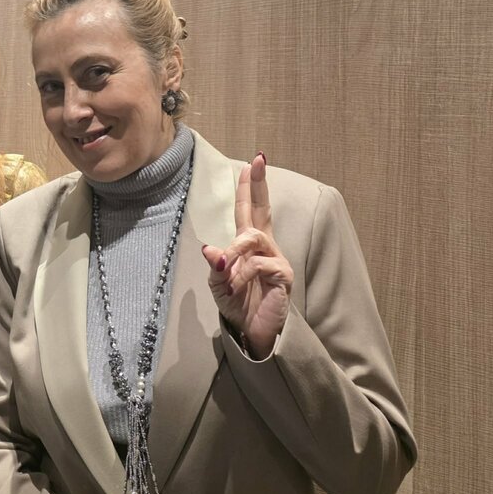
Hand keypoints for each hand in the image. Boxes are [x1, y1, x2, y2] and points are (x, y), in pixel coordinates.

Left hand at [201, 153, 292, 358]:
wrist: (252, 333)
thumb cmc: (238, 305)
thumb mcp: (219, 284)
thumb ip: (216, 266)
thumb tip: (210, 248)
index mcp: (250, 245)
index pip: (250, 211)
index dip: (250, 188)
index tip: (252, 162)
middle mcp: (266, 247)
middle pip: (261, 210)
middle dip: (257, 185)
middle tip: (258, 160)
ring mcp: (276, 259)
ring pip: (251, 239)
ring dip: (234, 253)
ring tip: (227, 272)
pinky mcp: (282, 275)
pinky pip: (256, 264)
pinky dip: (240, 276)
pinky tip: (237, 289)